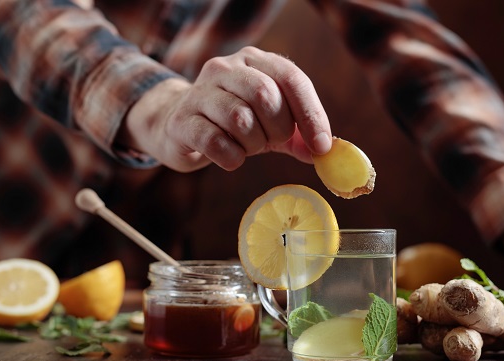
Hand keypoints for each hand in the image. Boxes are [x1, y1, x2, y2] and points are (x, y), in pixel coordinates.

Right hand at [123, 46, 331, 171]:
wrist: (179, 127)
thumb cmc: (232, 124)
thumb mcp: (269, 125)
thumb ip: (297, 136)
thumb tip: (324, 152)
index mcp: (254, 60)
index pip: (291, 78)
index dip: (311, 114)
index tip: (322, 147)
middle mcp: (225, 68)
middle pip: (265, 95)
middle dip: (278, 129)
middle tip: (271, 141)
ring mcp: (199, 92)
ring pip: (240, 119)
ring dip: (253, 144)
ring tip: (247, 147)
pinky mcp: (182, 120)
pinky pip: (216, 142)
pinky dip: (232, 157)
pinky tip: (231, 157)